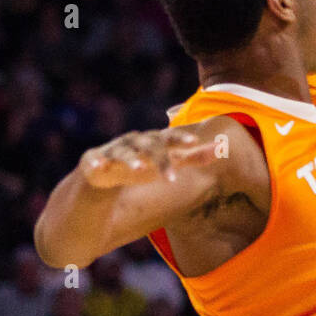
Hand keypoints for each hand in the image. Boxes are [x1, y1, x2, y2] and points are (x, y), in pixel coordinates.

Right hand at [78, 127, 221, 187]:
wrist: (104, 175)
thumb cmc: (143, 165)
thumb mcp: (169, 161)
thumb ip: (194, 156)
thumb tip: (222, 148)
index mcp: (153, 141)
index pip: (169, 137)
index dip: (180, 138)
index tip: (195, 142)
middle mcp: (134, 142)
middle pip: (149, 146)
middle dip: (160, 159)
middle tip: (171, 178)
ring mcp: (113, 150)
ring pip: (123, 153)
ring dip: (131, 161)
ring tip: (139, 170)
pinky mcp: (93, 161)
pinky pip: (93, 161)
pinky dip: (96, 163)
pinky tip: (98, 167)